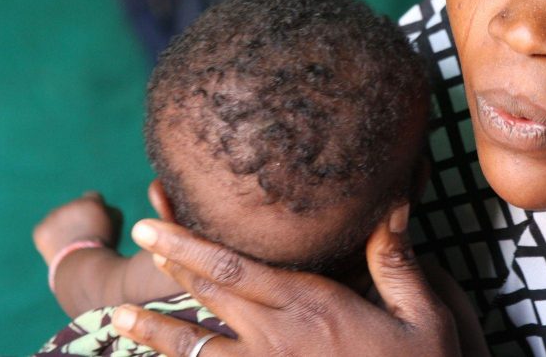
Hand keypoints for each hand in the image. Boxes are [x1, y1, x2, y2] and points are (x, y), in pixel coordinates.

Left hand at [33, 191, 121, 263]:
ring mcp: (53, 217)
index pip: (93, 197)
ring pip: (58, 218)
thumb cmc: (104, 247)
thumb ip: (109, 210)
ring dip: (63, 227)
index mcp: (91, 201)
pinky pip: (45, 230)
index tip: (96, 221)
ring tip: (71, 246)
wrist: (83, 267)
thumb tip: (101, 207)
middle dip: (77, 218)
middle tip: (83, 236)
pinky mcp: (40, 230)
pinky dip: (50, 238)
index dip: (95, 209)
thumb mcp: (116, 225)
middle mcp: (70, 205)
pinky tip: (59, 249)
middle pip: (74, 207)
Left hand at [110, 202, 460, 356]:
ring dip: (156, 331)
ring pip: (197, 350)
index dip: (187, 244)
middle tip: (140, 240)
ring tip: (121, 316)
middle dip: (170, 266)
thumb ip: (397, 263)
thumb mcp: (425, 317)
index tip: (152, 224)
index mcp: (312, 308)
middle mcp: (279, 340)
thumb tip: (392, 204)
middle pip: (208, 297)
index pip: (234, 267)